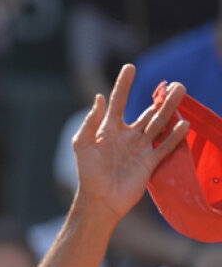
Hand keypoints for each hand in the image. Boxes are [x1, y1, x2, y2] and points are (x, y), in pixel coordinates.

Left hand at [72, 65, 189, 218]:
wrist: (100, 199)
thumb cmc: (87, 172)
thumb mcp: (83, 145)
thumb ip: (90, 122)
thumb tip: (99, 98)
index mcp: (109, 129)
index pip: (118, 102)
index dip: (124, 85)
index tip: (130, 67)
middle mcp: (127, 135)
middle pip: (147, 113)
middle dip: (161, 99)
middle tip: (175, 85)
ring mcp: (140, 148)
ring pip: (159, 125)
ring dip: (170, 110)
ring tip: (181, 93)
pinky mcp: (150, 162)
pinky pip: (165, 146)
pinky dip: (175, 136)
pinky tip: (184, 124)